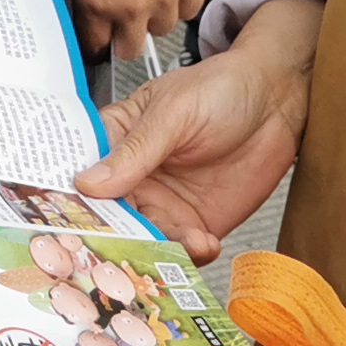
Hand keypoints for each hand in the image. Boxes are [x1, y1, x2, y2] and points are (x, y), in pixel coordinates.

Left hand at [65, 0, 208, 63]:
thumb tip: (89, 19)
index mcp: (95, 4)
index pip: (96, 47)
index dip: (97, 43)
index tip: (101, 39)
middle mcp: (130, 8)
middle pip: (130, 50)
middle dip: (126, 38)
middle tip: (127, 20)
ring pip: (162, 30)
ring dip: (155, 16)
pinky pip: (189, 10)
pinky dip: (182, 1)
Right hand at [74, 0, 316, 261]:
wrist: (277, 100)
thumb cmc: (219, 89)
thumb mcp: (173, 113)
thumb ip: (135, 150)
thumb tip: (87, 182)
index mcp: (113, 143)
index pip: (80, 177)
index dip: (71, 202)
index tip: (69, 223)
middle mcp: (132, 180)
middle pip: (108, 220)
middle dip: (115, 237)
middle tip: (126, 250)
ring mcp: (164, 205)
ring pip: (144, 240)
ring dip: (157, 250)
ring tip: (183, 242)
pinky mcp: (197, 223)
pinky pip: (184, 250)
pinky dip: (191, 256)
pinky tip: (205, 243)